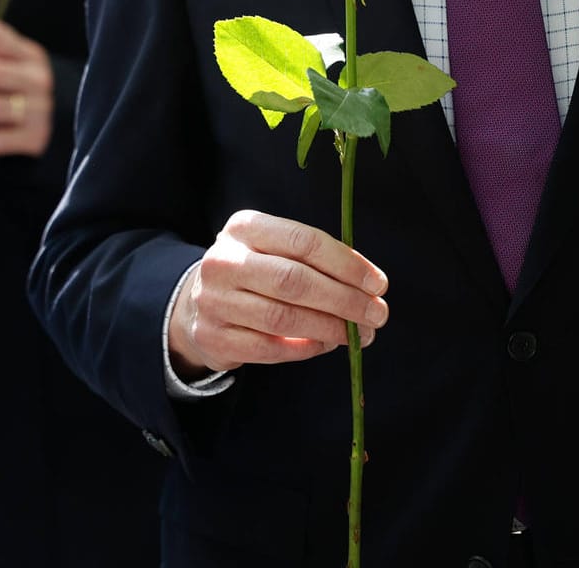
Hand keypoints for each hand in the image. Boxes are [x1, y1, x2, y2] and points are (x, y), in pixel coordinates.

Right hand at [169, 210, 390, 378]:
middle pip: (294, 282)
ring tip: (359, 334)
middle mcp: (223, 261)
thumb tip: (368, 288)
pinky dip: (307, 349)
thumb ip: (316, 261)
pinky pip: (271, 348)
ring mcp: (214, 301)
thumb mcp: (276, 250)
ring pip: (284, 318)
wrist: (200, 303)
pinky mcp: (214, 337)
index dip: (346, 264)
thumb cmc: (255, 273)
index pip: (303, 242)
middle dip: (345, 300)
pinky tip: (326, 344)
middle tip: (377, 314)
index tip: (378, 284)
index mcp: (243, 228)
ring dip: (331, 328)